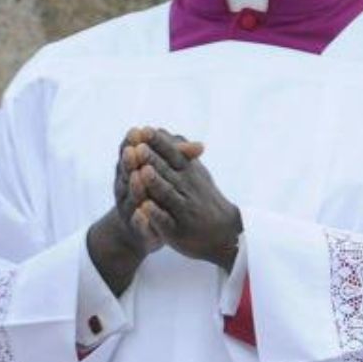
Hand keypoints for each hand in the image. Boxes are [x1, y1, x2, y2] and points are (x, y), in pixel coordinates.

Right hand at [87, 128, 170, 295]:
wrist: (147, 228)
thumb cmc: (158, 192)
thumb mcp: (167, 174)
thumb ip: (179, 160)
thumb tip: (200, 146)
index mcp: (133, 172)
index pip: (130, 154)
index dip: (133, 142)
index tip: (138, 129)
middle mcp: (127, 189)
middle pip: (127, 173)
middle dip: (130, 161)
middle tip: (132, 150)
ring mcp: (129, 209)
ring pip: (130, 197)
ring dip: (133, 187)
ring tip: (137, 176)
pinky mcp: (138, 229)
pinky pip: (137, 225)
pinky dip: (139, 220)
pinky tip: (140, 215)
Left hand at [126, 129, 240, 270]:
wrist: (224, 231)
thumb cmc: (203, 198)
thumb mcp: (196, 172)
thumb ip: (178, 153)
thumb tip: (160, 130)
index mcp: (190, 173)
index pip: (174, 155)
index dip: (160, 143)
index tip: (145, 130)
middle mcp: (188, 188)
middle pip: (167, 172)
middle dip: (153, 159)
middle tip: (139, 146)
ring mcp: (183, 209)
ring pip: (166, 194)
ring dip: (155, 183)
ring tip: (143, 171)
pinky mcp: (177, 230)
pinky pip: (165, 220)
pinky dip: (155, 214)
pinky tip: (144, 207)